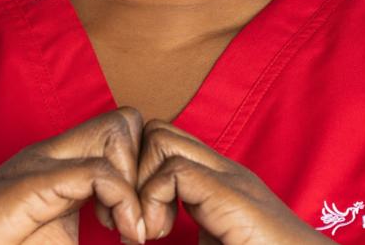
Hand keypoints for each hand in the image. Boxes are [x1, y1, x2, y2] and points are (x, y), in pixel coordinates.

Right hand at [0, 106, 151, 244]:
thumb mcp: (59, 242)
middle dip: (147, 169)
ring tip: (127, 230)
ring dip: (138, 184)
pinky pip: (97, 171)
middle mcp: (53, 154)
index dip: (144, 174)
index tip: (139, 225)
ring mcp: (41, 163)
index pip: (124, 134)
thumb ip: (95, 230)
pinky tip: (119, 236)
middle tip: (139, 223)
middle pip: (127, 120)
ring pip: (119, 132)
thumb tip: (138, 242)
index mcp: (61, 164)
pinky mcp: (31, 184)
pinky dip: (122, 203)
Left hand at [134, 118, 337, 244]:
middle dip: (132, 170)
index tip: (137, 224)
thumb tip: (146, 234)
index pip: (165, 144)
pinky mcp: (232, 195)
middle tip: (137, 220)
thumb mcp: (215, 242)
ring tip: (151, 230)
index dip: (139, 175)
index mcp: (218, 183)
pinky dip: (152, 200)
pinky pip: (173, 170)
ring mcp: (230, 178)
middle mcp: (223, 171)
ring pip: (159, 138)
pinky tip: (160, 235)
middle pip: (157, 130)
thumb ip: (191, 231)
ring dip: (140, 184)